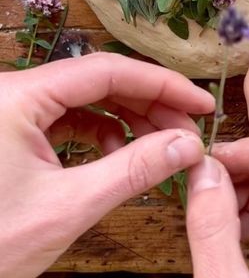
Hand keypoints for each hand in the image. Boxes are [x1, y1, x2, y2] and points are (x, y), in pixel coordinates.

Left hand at [0, 53, 213, 277]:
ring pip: (85, 99)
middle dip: (148, 105)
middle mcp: (14, 93)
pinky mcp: (12, 131)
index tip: (202, 106)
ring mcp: (12, 111)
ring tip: (162, 150)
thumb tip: (189, 146)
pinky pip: (66, 119)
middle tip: (189, 134)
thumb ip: (133, 170)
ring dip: (128, 120)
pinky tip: (122, 157)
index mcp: (19, 97)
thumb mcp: (69, 206)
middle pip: (98, 81)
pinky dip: (101, 134)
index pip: (106, 71)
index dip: (161, 85)